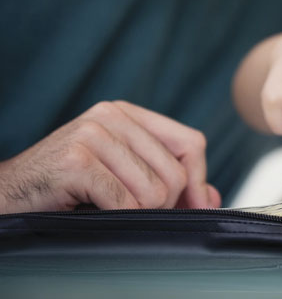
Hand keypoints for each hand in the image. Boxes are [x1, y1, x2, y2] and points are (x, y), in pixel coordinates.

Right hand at [0, 101, 220, 213]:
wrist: (6, 195)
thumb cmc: (65, 187)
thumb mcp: (121, 174)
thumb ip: (168, 179)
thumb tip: (211, 197)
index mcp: (127, 113)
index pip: (190, 142)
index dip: (198, 178)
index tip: (196, 205)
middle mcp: (111, 116)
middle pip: (176, 171)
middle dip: (165, 204)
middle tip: (136, 212)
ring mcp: (92, 135)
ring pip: (154, 190)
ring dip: (139, 213)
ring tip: (111, 210)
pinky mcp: (76, 161)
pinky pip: (124, 202)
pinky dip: (118, 218)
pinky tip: (96, 212)